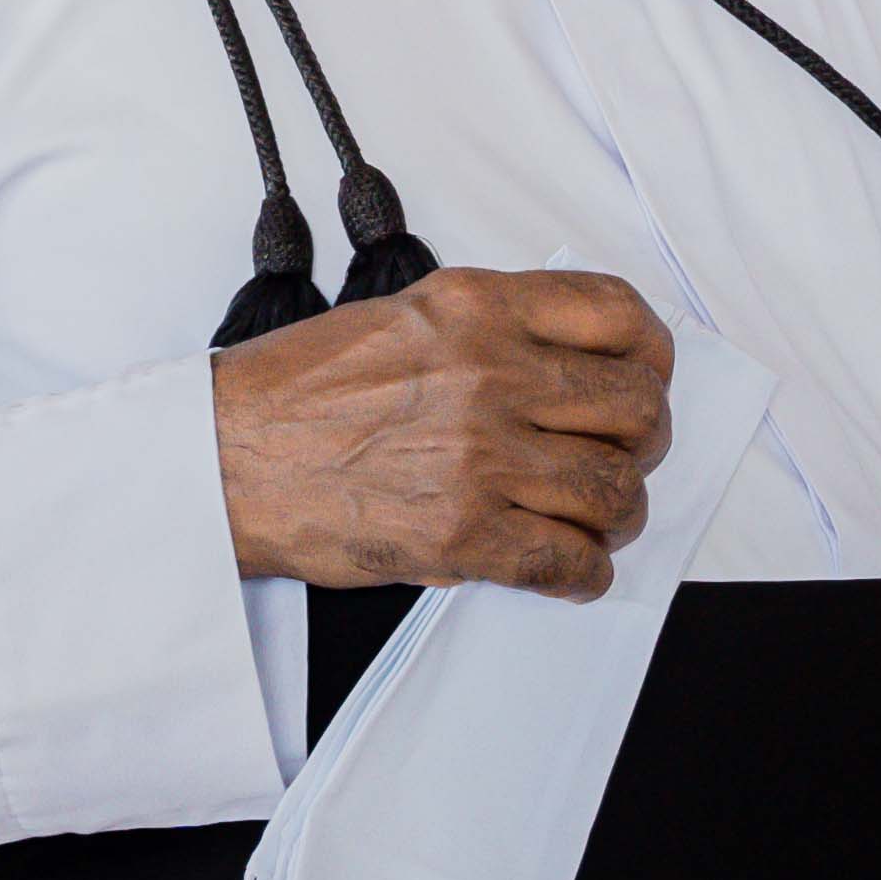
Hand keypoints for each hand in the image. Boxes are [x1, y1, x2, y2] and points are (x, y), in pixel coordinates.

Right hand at [211, 266, 674, 600]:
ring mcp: (480, 456)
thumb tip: (569, 362)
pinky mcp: (464, 536)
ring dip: (619, 512)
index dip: (652, 354)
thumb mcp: (406, 312)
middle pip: (633, 407)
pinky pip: (569, 562)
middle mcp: (490, 372)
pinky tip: (572, 568)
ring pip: (615, 490)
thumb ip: (491, 325)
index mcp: (478, 306)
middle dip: (646, 439)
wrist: (228, 457)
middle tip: (627, 454)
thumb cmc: (302, 389)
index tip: (648, 376)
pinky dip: (586, 573)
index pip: (616, 315)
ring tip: (596, 517)